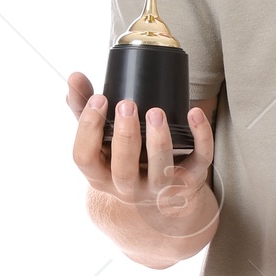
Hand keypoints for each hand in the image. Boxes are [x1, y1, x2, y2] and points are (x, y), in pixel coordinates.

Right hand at [66, 71, 217, 243]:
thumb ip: (84, 109)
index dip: (88, 128)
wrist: (160, 198)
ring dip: (159, 142)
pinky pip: (199, 160)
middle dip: (125, 136)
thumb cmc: (124, 159)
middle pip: (123, 170)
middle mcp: (128, 188)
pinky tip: (194, 113)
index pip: (84, 157)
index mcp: (100, 175)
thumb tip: (74, 77)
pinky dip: (201, 137)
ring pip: (160, 172)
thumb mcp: (100, 139)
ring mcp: (160, 188)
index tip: (99, 98)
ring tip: (156, 111)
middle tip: (127, 104)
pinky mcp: (190, 179)